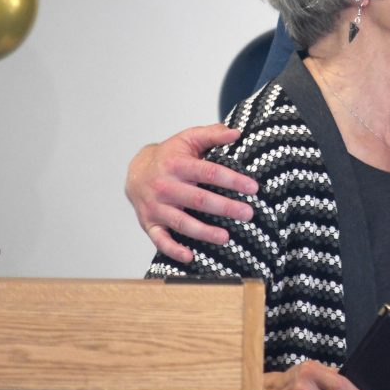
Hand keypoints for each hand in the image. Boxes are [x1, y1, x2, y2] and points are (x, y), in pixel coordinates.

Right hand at [126, 125, 258, 262]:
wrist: (136, 171)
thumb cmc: (170, 156)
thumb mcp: (188, 139)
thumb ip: (212, 134)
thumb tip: (236, 133)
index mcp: (176, 164)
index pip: (209, 172)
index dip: (233, 180)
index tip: (254, 188)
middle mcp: (165, 186)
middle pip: (199, 199)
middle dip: (225, 208)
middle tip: (248, 214)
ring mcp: (156, 207)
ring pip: (182, 222)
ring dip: (205, 232)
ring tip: (226, 237)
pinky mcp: (149, 223)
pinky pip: (160, 240)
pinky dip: (173, 250)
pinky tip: (190, 256)